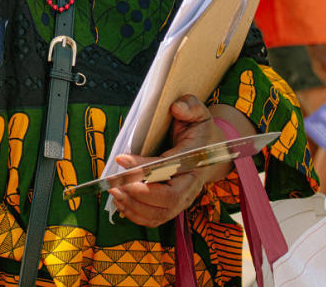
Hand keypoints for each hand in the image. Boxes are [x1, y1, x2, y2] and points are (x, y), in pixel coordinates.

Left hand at [108, 95, 224, 226]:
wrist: (211, 154)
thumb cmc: (200, 132)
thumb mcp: (199, 113)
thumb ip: (190, 106)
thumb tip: (176, 107)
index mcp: (195, 161)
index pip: (169, 168)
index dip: (144, 167)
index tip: (121, 159)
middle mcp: (191, 185)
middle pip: (168, 200)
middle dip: (140, 195)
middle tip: (116, 185)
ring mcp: (183, 199)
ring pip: (160, 214)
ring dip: (134, 207)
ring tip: (114, 192)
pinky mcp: (173, 207)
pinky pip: (156, 219)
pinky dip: (137, 216)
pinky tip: (121, 203)